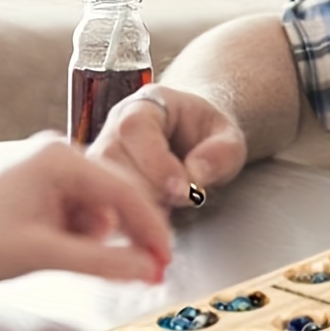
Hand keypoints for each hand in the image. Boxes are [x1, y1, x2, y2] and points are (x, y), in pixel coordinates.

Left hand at [0, 135, 172, 284]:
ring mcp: (48, 169)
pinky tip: (62, 252)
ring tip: (78, 262)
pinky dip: (79, 235)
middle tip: (147, 270)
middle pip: (115, 195)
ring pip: (97, 206)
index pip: (126, 191)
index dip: (151, 229)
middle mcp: (59, 154)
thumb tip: (148, 269)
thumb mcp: (43, 254)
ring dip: (98, 237)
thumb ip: (103, 262)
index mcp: (62, 158)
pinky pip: (77, 210)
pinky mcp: (39, 186)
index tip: (166, 258)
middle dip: (128, 235)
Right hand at [89, 84, 248, 208]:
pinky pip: (99, 204)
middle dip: (148, 190)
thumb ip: (220, 152)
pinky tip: (150, 226)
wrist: (195, 139)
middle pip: (112, 158)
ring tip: (169, 213)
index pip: (136, 128)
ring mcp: (102, 154)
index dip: (156, 162)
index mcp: (146, 104)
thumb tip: (194, 174)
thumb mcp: (229, 137)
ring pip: (102, 184)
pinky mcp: (99, 183)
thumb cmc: (208, 135)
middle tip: (181, 202)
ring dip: (136, 207)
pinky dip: (124, 221)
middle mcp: (115, 126)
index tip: (183, 188)